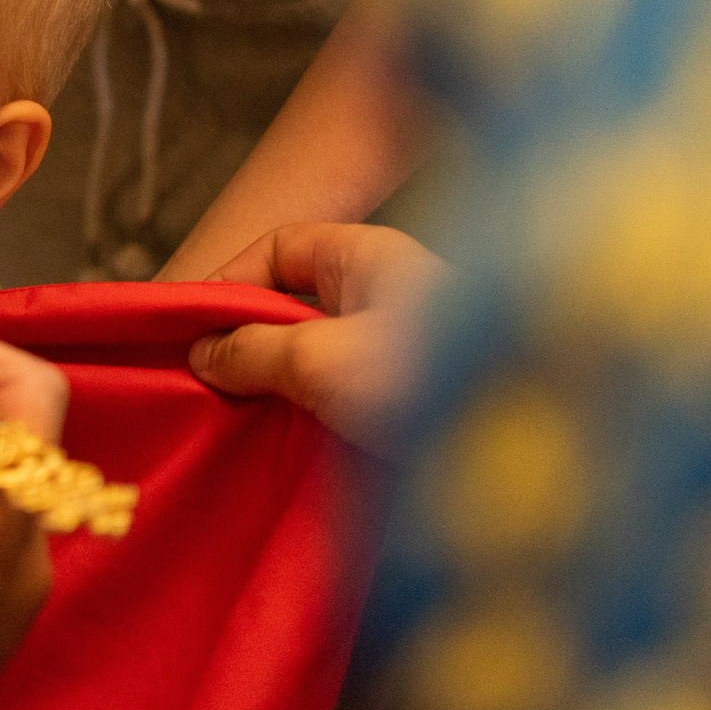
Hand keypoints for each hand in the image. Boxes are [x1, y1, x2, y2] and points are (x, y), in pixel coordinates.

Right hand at [187, 223, 446, 454]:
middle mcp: (389, 295)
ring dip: (277, 385)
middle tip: (202, 380)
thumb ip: (253, 351)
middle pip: (296, 304)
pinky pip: (343, 396)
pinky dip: (310, 415)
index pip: (282, 248)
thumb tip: (203, 353)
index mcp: (371, 259)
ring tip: (235, 420)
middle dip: (247, 340)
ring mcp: (402, 350)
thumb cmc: (427, 382)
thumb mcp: (321, 360)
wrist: (522, 460)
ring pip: (318, 355)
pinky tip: (284, 445)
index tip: (187, 328)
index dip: (230, 280)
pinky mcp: (410, 401)